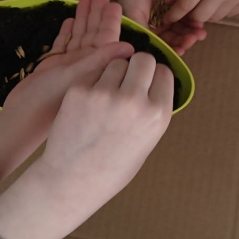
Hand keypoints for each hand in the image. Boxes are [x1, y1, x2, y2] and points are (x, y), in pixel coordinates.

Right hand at [0, 0, 133, 181]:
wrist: (21, 120)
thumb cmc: (47, 101)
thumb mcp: (75, 77)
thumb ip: (100, 61)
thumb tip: (130, 47)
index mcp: (93, 68)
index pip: (107, 40)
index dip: (111, 21)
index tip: (116, 3)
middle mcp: (83, 65)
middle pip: (93, 35)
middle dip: (97, 14)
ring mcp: (68, 67)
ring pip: (78, 38)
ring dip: (82, 19)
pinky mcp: (52, 69)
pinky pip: (63, 46)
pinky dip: (66, 33)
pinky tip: (70, 20)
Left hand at [0, 52, 172, 238]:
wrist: (73, 180)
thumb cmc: (112, 167)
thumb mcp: (147, 142)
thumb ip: (151, 110)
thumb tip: (153, 81)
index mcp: (157, 115)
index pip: (164, 72)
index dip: (154, 77)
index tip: (147, 84)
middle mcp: (134, 101)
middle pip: (143, 59)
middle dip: (137, 67)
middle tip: (128, 81)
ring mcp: (104, 94)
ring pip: (117, 63)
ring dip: (114, 72)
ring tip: (107, 96)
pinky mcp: (79, 90)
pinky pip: (93, 73)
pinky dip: (93, 82)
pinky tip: (90, 103)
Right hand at [99, 0, 205, 54]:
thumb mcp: (135, 15)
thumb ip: (144, 33)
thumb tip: (153, 54)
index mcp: (146, 32)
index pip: (161, 45)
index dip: (171, 50)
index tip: (181, 51)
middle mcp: (157, 27)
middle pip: (173, 39)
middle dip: (184, 41)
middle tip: (193, 39)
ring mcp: (168, 16)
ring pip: (182, 29)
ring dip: (191, 33)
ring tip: (200, 33)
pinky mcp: (178, 5)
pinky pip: (187, 15)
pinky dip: (194, 21)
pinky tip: (200, 24)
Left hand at [165, 0, 238, 25]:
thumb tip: (169, 3)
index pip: (186, 4)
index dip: (174, 14)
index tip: (167, 19)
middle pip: (200, 16)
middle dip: (191, 15)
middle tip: (190, 8)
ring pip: (215, 17)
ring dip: (207, 12)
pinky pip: (230, 14)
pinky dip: (222, 9)